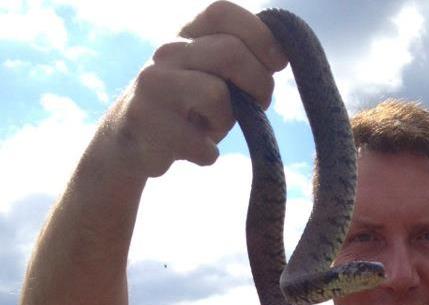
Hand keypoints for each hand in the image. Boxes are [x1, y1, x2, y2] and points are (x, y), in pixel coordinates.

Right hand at [93, 0, 287, 177]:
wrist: (132, 141)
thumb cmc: (191, 108)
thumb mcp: (217, 77)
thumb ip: (244, 61)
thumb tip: (282, 55)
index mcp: (188, 35)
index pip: (222, 12)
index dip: (259, 34)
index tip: (279, 63)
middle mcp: (167, 51)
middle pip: (230, 52)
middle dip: (259, 83)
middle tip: (259, 105)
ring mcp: (153, 83)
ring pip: (216, 93)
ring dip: (227, 120)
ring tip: (212, 127)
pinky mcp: (144, 120)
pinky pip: (200, 142)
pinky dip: (207, 153)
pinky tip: (196, 150)